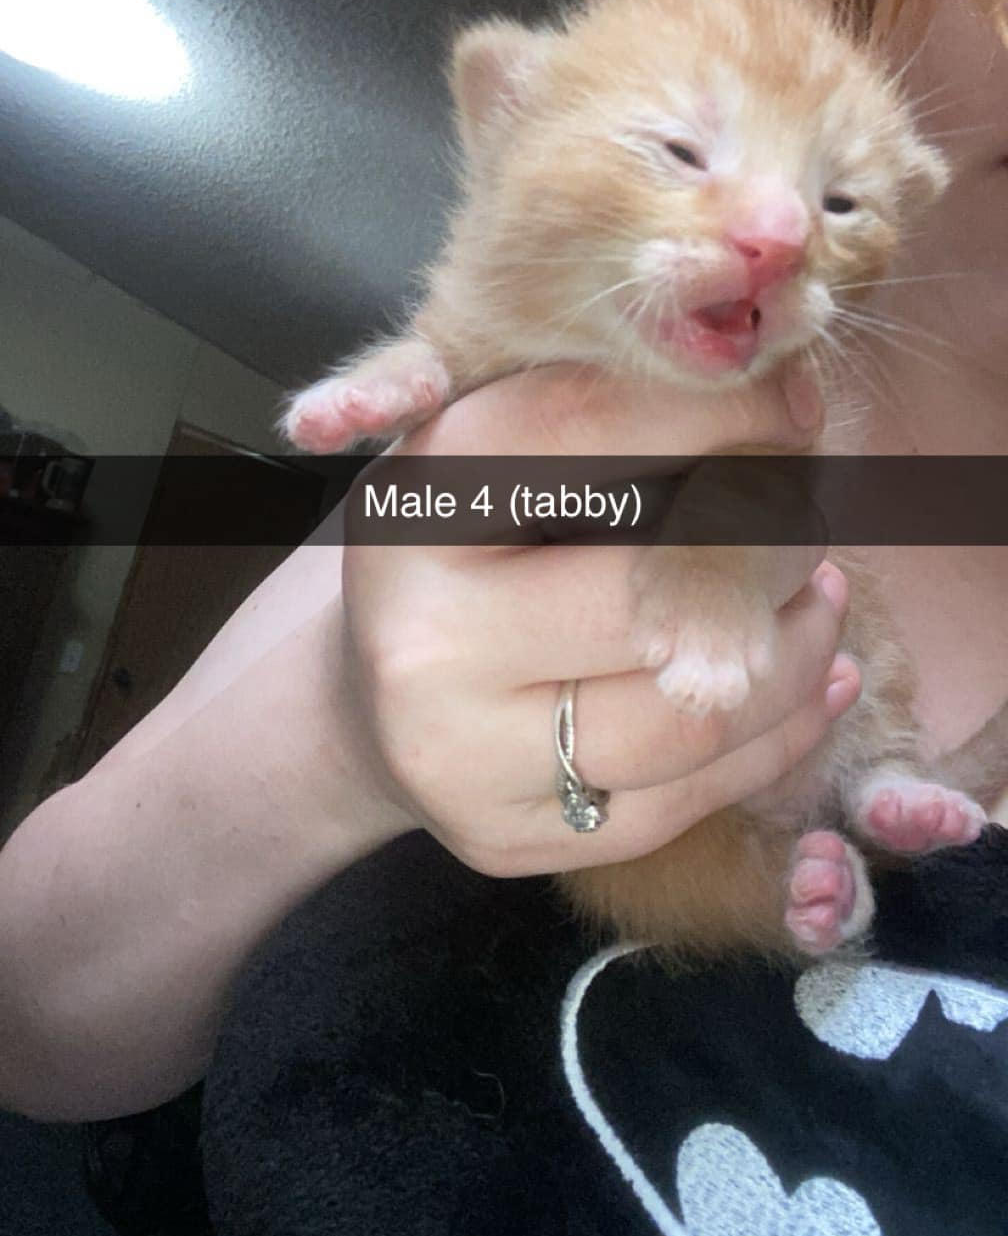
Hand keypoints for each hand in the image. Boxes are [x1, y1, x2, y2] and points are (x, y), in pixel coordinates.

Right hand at [340, 363, 858, 875]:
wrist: (362, 704)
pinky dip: (781, 733)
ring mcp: (466, 756)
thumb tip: (785, 395)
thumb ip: (599, 409)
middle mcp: (426, 638)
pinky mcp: (513, 841)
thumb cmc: (455, 551)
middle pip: (653, 588)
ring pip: (691, 712)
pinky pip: (689, 795)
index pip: (587, 431)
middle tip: (810, 516)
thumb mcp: (484, 454)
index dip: (716, 413)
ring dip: (794, 649)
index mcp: (416, 507)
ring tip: (819, 597)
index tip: (791, 406)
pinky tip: (812, 678)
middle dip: (772, 543)